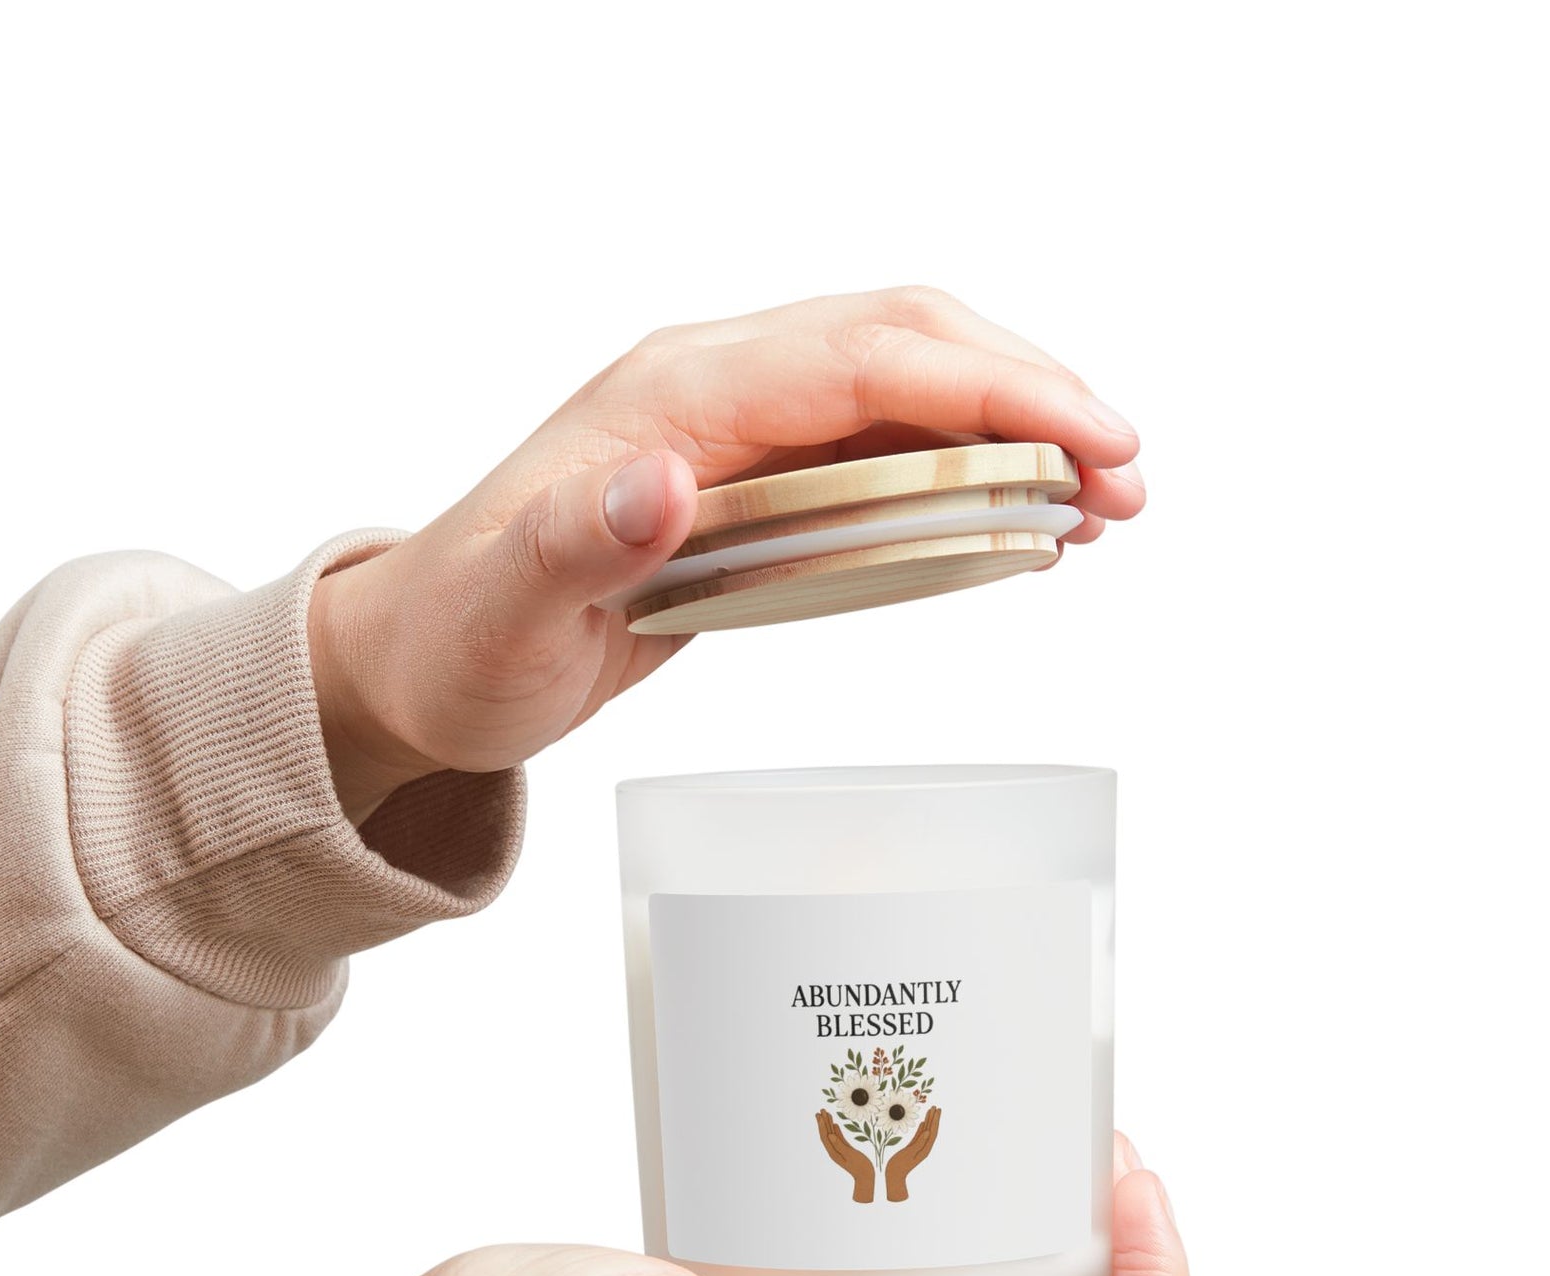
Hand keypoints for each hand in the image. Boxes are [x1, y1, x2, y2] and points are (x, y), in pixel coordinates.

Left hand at [307, 286, 1146, 818]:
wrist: (424, 658)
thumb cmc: (459, 638)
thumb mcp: (504, 611)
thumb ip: (570, 545)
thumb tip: (662, 479)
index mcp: (670, 396)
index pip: (862, 358)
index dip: (989, 387)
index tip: (1088, 436)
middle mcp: (712, 389)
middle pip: (905, 343)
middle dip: (1030, 396)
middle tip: (1124, 477)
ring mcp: (736, 429)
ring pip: (907, 388)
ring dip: (1014, 429)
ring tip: (1102, 501)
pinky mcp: (752, 481)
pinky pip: (880, 448)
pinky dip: (964, 470)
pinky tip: (1017, 517)